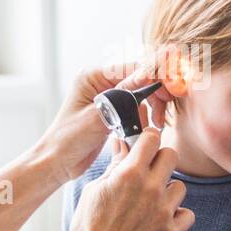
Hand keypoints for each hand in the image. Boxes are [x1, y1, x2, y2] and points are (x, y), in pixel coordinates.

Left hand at [37, 67, 175, 183]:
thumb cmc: (69, 139)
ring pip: (141, 91)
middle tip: (169, 105)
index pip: (132, 68)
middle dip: (157, 90)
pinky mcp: (113, 110)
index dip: (156, 74)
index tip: (173, 84)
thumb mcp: (98, 117)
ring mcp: (107, 95)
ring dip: (154, 104)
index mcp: (93, 76)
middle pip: (140, 77)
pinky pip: (136, 105)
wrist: (57, 162)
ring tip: (159, 122)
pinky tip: (152, 125)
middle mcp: (101, 82)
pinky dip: (147, 113)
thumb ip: (123, 96)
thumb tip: (147, 74)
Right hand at [59, 128, 193, 230]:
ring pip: (180, 186)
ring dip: (168, 191)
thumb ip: (115, 165)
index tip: (144, 145)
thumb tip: (122, 143)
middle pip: (171, 155)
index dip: (147, 139)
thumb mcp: (95, 190)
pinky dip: (177, 216)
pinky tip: (161, 219)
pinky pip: (187, 214)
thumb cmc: (87, 228)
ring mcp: (163, 210)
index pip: (152, 138)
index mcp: (129, 173)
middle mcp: (150, 188)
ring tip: (151, 202)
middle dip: (160, 160)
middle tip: (149, 172)